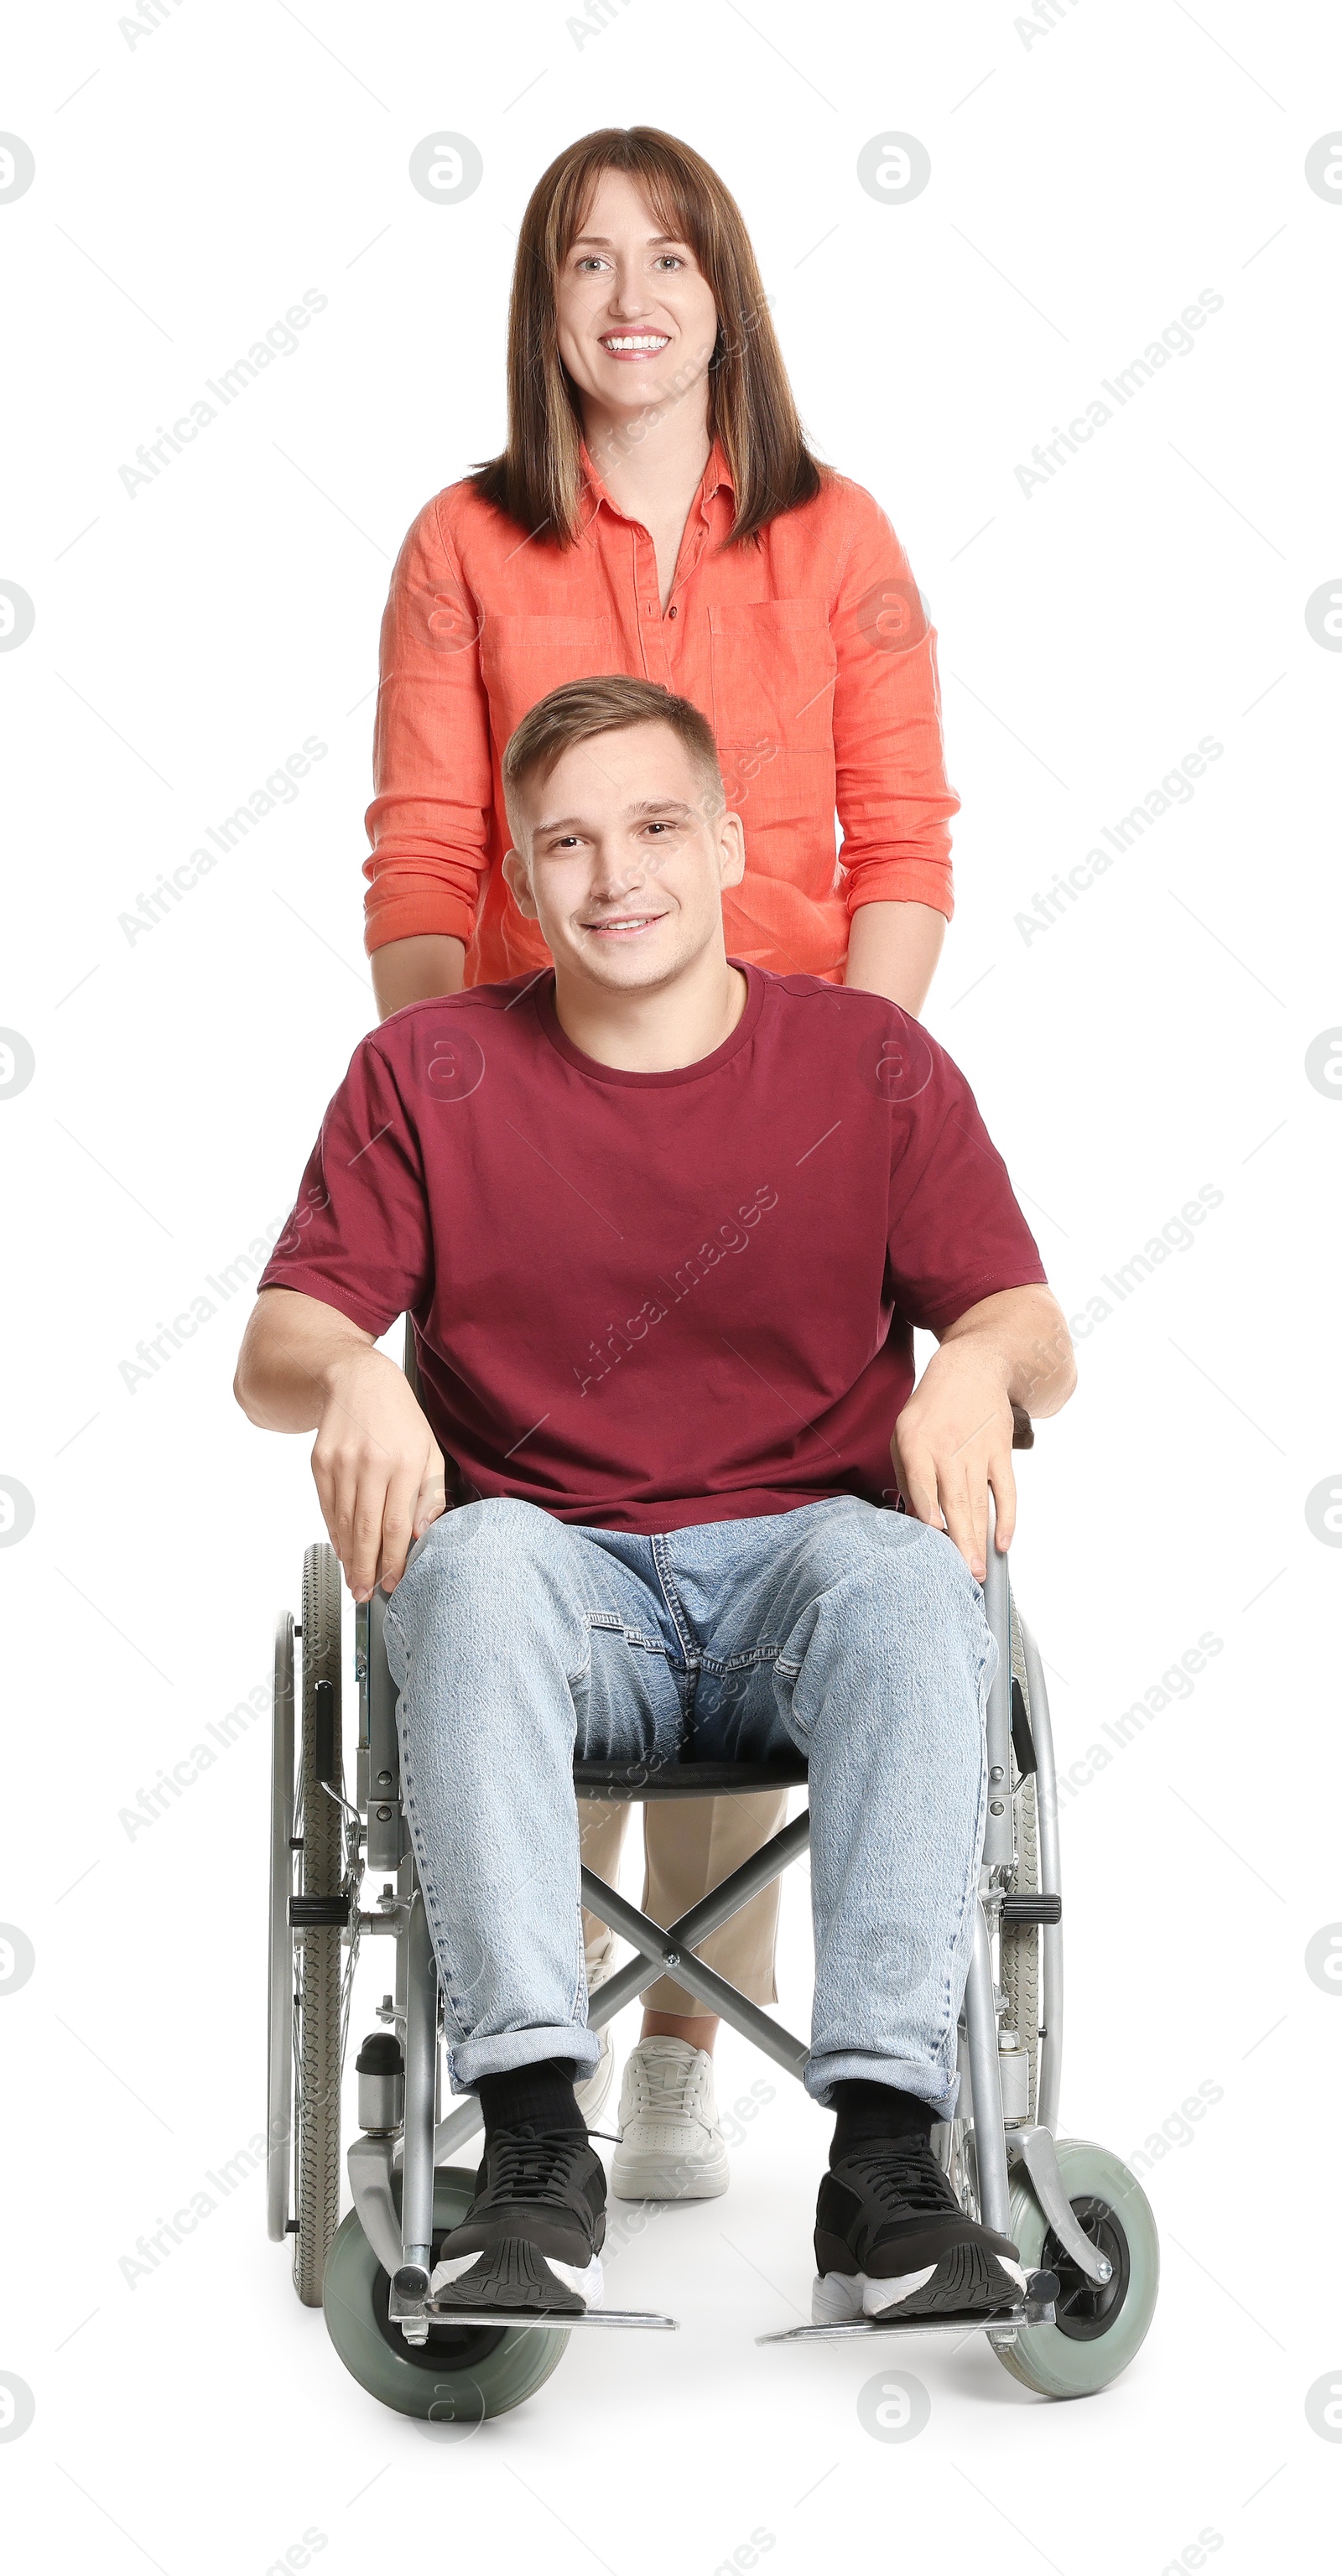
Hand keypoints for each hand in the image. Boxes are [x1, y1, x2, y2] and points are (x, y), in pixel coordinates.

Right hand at [310, 1347, 446, 1600]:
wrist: (356, 1380)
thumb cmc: (399, 1417)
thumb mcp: (430, 1449)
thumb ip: (431, 1494)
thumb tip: (421, 1534)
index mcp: (405, 1462)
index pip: (397, 1524)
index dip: (394, 1559)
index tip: (394, 1582)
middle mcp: (371, 1463)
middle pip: (367, 1529)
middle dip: (367, 1568)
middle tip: (366, 1594)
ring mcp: (342, 1463)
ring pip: (344, 1522)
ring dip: (349, 1556)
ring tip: (354, 1579)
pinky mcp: (320, 1462)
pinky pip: (327, 1507)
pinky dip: (334, 1532)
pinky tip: (342, 1548)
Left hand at [892, 1340, 1015, 1581]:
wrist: (973, 1369)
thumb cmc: (931, 1408)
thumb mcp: (904, 1433)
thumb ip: (908, 1476)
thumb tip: (915, 1520)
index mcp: (917, 1443)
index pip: (923, 1479)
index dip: (928, 1505)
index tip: (932, 1531)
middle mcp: (949, 1449)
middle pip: (955, 1500)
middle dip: (959, 1541)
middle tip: (963, 1575)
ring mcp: (979, 1452)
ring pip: (980, 1503)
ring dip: (980, 1539)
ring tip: (979, 1571)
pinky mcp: (1001, 1454)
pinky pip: (1007, 1491)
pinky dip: (1008, 1518)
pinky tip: (1004, 1543)